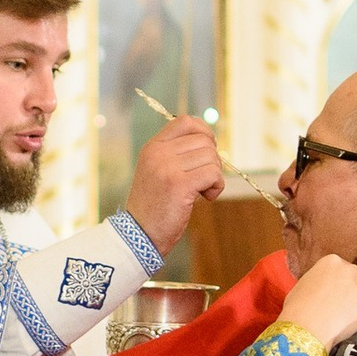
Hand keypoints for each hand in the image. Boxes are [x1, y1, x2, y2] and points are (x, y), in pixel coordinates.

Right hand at [128, 115, 224, 248]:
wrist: (140, 233)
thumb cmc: (154, 205)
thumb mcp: (157, 171)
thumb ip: (176, 154)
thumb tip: (210, 142)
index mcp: (153, 147)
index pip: (185, 122)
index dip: (204, 132)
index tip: (206, 151)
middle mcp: (159, 153)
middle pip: (204, 141)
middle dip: (212, 160)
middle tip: (204, 179)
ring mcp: (167, 168)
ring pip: (212, 157)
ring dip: (214, 176)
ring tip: (202, 191)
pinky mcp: (180, 185)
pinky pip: (213, 174)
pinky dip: (216, 187)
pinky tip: (206, 198)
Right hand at [277, 254, 356, 352]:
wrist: (307, 327)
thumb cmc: (297, 307)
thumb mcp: (303, 284)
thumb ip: (318, 280)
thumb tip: (321, 288)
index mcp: (332, 261)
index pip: (337, 269)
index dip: (333, 282)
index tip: (329, 293)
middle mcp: (351, 269)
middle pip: (352, 279)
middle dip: (347, 290)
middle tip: (336, 305)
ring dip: (355, 304)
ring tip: (341, 318)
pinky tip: (347, 325)